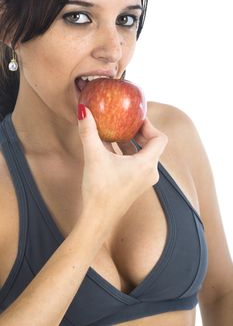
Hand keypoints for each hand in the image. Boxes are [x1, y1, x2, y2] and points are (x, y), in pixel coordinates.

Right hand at [78, 105, 167, 228]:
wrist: (98, 219)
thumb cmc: (99, 190)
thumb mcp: (94, 157)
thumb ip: (89, 132)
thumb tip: (83, 110)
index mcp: (146, 164)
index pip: (159, 138)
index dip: (150, 125)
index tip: (136, 117)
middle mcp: (150, 173)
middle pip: (152, 145)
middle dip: (139, 132)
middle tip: (126, 122)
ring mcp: (143, 181)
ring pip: (143, 155)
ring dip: (131, 143)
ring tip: (117, 132)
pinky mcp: (135, 185)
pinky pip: (136, 164)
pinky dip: (126, 154)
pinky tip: (109, 148)